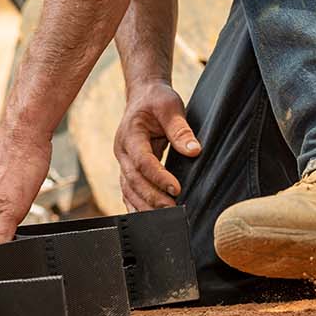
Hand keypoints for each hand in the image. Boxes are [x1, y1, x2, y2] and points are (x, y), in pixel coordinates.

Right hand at [114, 80, 198, 210]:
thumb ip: (180, 129)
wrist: (143, 96)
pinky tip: (148, 218)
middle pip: (133, 180)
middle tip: (172, 210)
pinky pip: (129, 191)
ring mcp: (123, 161)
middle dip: (151, 197)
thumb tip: (193, 150)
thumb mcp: (171, 107)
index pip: (142, 161)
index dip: (158, 177)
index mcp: (130, 134)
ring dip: (144, 206)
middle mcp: (122, 151)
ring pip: (128, 189)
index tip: (176, 189)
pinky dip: (137, 205)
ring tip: (164, 219)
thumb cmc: (157, 100)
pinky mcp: (128, 169)